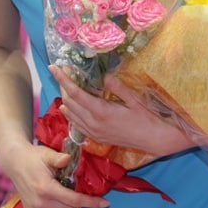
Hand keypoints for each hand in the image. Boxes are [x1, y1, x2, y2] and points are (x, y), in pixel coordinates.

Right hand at [0, 141, 108, 207]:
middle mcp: (41, 203)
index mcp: (46, 188)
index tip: (105, 203)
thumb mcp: (46, 154)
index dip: (92, 202)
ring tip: (70, 200)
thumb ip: (59, 158)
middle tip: (79, 193)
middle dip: (81, 204)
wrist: (15, 162)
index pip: (75, 200)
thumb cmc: (34, 157)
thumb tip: (69, 158)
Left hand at [51, 66, 191, 155]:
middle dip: (63, 86)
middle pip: (69, 102)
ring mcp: (94, 132)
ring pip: (71, 114)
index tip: (53, 68)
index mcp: (102, 112)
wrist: (154, 140)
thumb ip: (118, 88)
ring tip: (65, 85)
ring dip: (65, 99)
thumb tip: (105, 76)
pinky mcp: (96, 138)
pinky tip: (69, 107)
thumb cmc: (147, 118)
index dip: (63, 79)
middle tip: (62, 73)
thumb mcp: (135, 100)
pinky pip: (76, 125)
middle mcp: (94, 123)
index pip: (75, 93)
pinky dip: (70, 113)